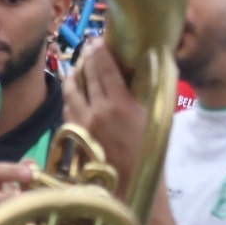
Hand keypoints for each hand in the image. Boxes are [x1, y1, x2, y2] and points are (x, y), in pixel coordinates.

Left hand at [64, 39, 145, 189]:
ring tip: (77, 67)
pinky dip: (70, 96)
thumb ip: (148, 90)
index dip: (100, 51)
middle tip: (89, 47)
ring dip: (74, 76)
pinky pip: (68, 108)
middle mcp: (97, 111)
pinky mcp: (75, 135)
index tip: (98, 40)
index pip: (105, 68)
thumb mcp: (157, 117)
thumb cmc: (151, 151)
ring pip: (72, 91)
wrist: (132, 184)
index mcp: (120, 105)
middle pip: (86, 76)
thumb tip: (150, 63)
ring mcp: (82, 124)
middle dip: (87, 59)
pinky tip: (73, 92)